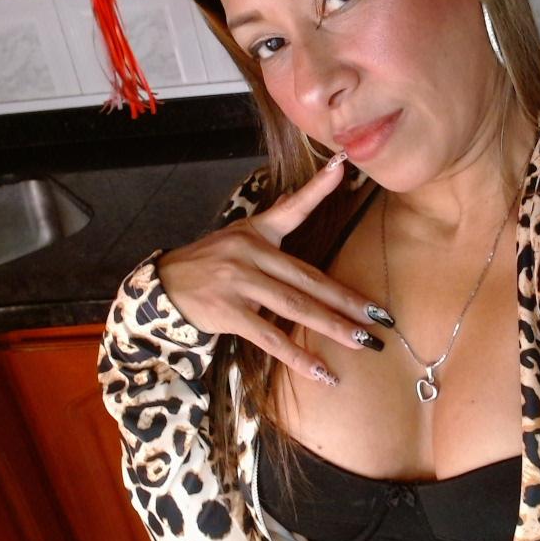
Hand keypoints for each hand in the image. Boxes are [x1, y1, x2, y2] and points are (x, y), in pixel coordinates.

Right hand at [156, 156, 391, 385]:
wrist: (161, 288)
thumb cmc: (206, 263)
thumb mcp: (236, 236)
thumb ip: (271, 223)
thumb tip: (292, 200)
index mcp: (256, 233)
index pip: (293, 209)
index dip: (317, 189)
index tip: (343, 169)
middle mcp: (250, 253)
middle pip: (308, 278)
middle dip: (346, 300)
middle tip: (378, 317)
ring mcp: (239, 283)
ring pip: (295, 307)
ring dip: (331, 327)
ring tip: (361, 343)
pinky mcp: (228, 312)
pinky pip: (269, 337)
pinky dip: (297, 357)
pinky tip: (321, 371)